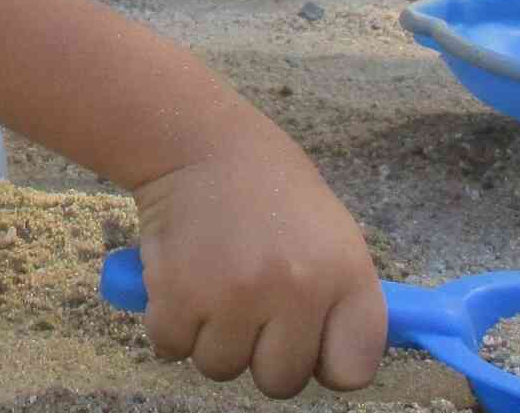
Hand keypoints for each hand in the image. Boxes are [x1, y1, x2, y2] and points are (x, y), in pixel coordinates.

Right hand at [133, 106, 385, 395]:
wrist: (195, 138)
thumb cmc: (265, 183)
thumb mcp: (327, 230)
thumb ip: (336, 296)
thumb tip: (339, 366)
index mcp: (344, 273)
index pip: (352, 370)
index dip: (323, 360)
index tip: (304, 339)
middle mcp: (297, 290)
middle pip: (279, 381)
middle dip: (257, 350)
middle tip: (245, 302)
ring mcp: (236, 294)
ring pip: (220, 366)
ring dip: (209, 335)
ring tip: (210, 280)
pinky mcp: (179, 293)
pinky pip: (172, 344)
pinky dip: (167, 322)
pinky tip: (178, 279)